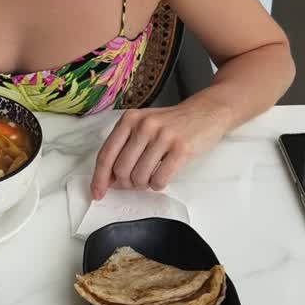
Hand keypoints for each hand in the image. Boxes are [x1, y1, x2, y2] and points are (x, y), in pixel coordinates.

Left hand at [90, 104, 229, 198]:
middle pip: (121, 170)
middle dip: (126, 183)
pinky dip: (158, 185)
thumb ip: (125, 146)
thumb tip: (108, 178)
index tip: (97, 193)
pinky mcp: (181, 149)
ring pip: (139, 177)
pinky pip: (160, 180)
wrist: (207, 112)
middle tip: (137, 181)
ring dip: (144, 184)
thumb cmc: (173, 123)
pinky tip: (163, 177)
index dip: (99, 178)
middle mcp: (144, 126)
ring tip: (153, 176)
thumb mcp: (144, 125)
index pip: (106, 155)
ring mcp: (163, 136)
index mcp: (130, 119)